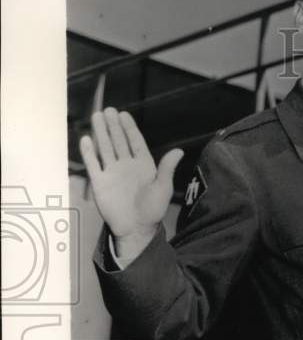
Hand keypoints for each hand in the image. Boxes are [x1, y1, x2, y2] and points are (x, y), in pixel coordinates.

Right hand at [80, 108, 182, 252]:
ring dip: (101, 133)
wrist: (135, 229)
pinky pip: (93, 164)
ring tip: (96, 116)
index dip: (129, 128)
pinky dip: (88, 152)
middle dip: (113, 126)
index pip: (135, 142)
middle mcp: (126, 166)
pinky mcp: (100, 183)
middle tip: (108, 110)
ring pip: (105, 148)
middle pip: (118, 141)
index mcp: (143, 166)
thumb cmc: (153, 210)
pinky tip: (85, 139)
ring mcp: (112, 173)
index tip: (124, 114)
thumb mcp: (163, 188)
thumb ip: (167, 169)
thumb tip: (179, 150)